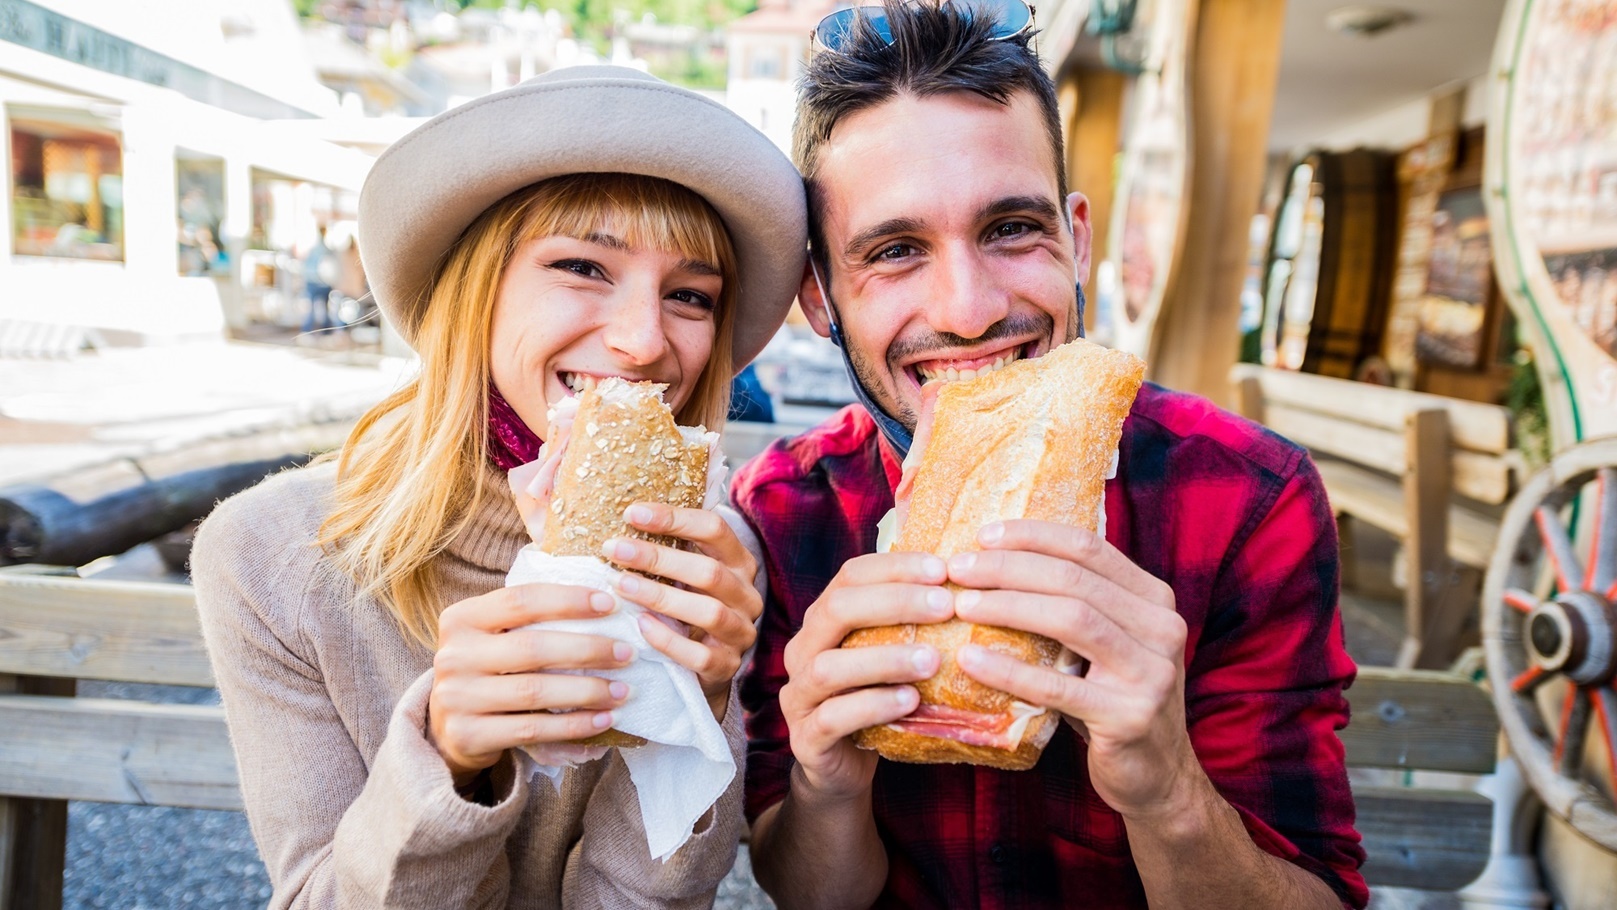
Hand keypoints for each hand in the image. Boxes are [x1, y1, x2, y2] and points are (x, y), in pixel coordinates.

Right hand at [429, 583, 634, 787]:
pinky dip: (573, 726)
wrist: (449, 728)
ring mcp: (456, 698)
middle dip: (588, 649)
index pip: (521, 600)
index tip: (610, 604)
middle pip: (532, 647)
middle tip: (627, 653)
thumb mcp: (494, 636)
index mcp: (462, 618)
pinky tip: (602, 720)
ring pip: (535, 691)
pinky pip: (532, 730)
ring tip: (622, 690)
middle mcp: (453, 655)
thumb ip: (530, 616)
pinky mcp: (468, 735)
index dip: (568, 600)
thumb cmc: (488, 670)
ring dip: (587, 691)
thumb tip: (603, 598)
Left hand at [603, 503, 763, 715]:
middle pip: (709, 571)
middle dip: (658, 558)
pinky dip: (668, 640)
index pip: (715, 529)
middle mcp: (747, 595)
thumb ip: (671, 544)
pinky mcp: (727, 665)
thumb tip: (627, 511)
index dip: (674, 518)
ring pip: (709, 612)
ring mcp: (740, 632)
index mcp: (740, 562)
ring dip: (660, 597)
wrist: (705, 663)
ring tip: (621, 584)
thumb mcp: (687, 571)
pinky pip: (700, 655)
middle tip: (615, 549)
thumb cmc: (689, 603)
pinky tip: (640, 625)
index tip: (632, 513)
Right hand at [778, 552, 952, 803]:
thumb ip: (910, 623)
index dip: (896, 567)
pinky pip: (833, 718)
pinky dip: (873, 705)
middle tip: (946, 606)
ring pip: (829, 667)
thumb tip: (969, 583)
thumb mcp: (890, 655)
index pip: (851, 576)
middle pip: (837, 610)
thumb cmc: (875, 700)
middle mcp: (803, 650)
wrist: (843, 768)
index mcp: (822, 620)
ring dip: (885, 659)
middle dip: (894, 602)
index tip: (943, 570)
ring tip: (933, 660)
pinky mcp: (806, 738)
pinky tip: (910, 701)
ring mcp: (799, 695)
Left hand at [947, 520, 1201, 820]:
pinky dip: (1009, 670)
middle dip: (1009, 568)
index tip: (982, 535)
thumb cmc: (1112, 700)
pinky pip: (1058, 686)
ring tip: (962, 605)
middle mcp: (1162, 627)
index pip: (1089, 547)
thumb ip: (1077, 603)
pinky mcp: (1129, 717)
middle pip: (1075, 579)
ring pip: (1072, 619)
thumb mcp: (1106, 644)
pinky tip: (970, 660)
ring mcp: (1151, 673)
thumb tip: (999, 558)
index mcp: (1153, 598)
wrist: (1155, 776)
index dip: (1033, 536)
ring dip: (1008, 607)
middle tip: (957, 568)